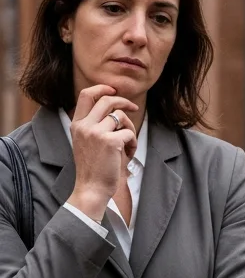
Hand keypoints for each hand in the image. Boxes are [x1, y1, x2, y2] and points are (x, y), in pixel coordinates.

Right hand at [66, 85, 138, 221]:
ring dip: (129, 128)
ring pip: (121, 116)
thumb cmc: (94, 166)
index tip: (114, 90)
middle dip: (124, 101)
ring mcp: (96, 132)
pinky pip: (129, 132)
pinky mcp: (110, 141)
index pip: (86, 95)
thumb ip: (95, 123)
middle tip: (134, 108)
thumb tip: (115, 103)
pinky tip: (127, 155)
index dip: (102, 88)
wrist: (91, 188)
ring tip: (126, 144)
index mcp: (76, 125)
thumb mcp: (88, 141)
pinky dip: (132, 143)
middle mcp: (84, 126)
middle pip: (108, 99)